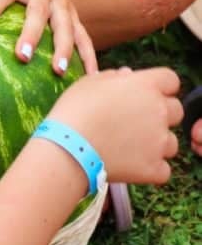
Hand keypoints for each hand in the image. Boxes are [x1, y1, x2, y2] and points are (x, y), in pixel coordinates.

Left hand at [0, 0, 95, 73]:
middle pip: (39, 12)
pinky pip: (83, 35)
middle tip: (22, 56)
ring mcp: (61, 2)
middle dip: (32, 34)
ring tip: (58, 71)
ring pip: (65, 26)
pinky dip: (88, 55)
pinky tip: (89, 76)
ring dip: (64, 48)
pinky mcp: (72, 14)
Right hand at [48, 67, 182, 185]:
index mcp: (145, 85)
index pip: (170, 80)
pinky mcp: (155, 168)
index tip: (146, 94)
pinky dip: (151, 168)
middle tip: (136, 121)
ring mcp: (160, 141)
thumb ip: (115, 76)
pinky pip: (163, 169)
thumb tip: (128, 76)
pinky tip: (131, 164)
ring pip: (171, 141)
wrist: (68, 147)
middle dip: (160, 114)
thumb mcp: (90, 82)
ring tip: (130, 145)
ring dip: (156, 142)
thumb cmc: (75, 109)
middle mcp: (159, 111)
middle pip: (176, 110)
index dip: (160, 87)